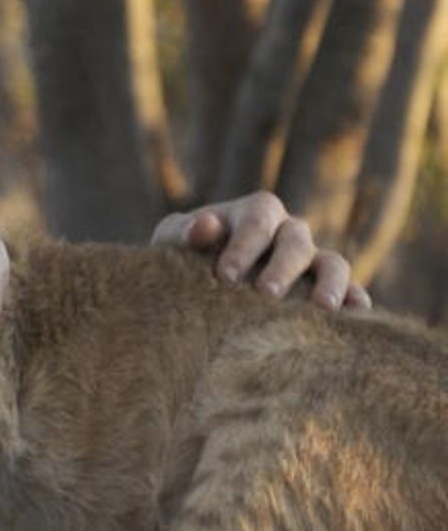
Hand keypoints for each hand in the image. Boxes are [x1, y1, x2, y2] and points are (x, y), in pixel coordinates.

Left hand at [151, 191, 371, 310]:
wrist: (194, 280)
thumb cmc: (184, 254)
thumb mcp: (174, 240)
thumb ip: (185, 232)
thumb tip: (205, 225)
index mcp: (256, 212)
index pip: (257, 220)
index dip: (243, 246)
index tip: (223, 276)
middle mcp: (289, 231)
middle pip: (296, 241)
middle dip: (282, 267)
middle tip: (265, 294)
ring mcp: (312, 260)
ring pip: (333, 263)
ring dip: (330, 283)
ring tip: (321, 308)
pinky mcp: (326, 288)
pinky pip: (351, 291)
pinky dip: (356, 301)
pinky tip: (356, 318)